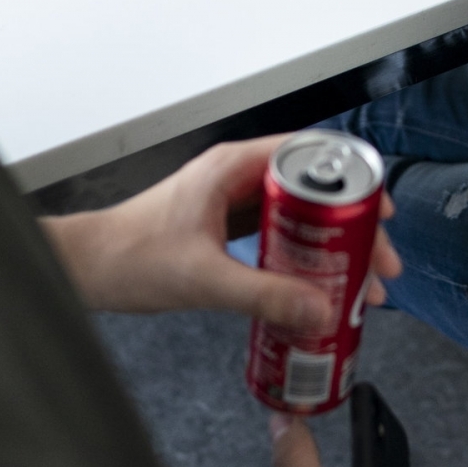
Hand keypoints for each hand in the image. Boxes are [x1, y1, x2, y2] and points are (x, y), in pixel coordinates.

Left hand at [43, 135, 401, 330]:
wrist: (88, 268)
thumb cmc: (129, 256)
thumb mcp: (205, 278)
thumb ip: (263, 295)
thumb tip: (318, 309)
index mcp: (234, 167)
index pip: (312, 157)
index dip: (354, 182)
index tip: (379, 212)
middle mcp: (237, 176)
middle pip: (314, 190)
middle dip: (352, 225)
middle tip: (378, 262)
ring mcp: (232, 199)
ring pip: (299, 213)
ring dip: (331, 244)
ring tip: (357, 280)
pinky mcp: (226, 225)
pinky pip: (279, 233)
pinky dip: (303, 255)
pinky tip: (317, 284)